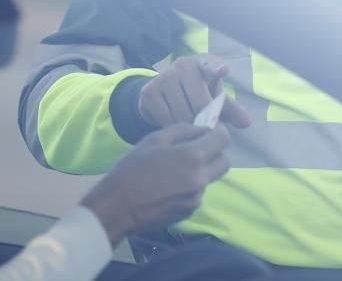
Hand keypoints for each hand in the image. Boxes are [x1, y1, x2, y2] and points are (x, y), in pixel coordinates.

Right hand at [80, 124, 230, 245]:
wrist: (118, 205)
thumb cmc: (132, 168)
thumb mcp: (154, 140)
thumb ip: (183, 130)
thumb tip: (204, 130)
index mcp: (192, 157)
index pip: (223, 140)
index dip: (218, 133)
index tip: (209, 133)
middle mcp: (200, 179)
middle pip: (224, 162)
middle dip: (215, 153)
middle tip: (196, 150)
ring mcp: (196, 198)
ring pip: (209, 178)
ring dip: (200, 171)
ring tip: (173, 172)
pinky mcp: (190, 211)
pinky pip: (197, 193)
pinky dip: (189, 187)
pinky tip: (168, 188)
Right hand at [138, 55, 251, 128]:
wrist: (165, 94)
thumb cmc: (197, 94)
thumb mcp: (215, 99)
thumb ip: (231, 110)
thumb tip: (246, 122)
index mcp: (204, 64)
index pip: (211, 66)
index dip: (217, 69)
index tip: (224, 71)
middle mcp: (183, 65)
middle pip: (199, 103)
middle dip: (204, 121)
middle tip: (205, 130)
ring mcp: (164, 76)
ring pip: (181, 113)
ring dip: (188, 127)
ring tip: (190, 129)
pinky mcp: (149, 91)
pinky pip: (164, 117)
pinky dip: (171, 126)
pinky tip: (174, 126)